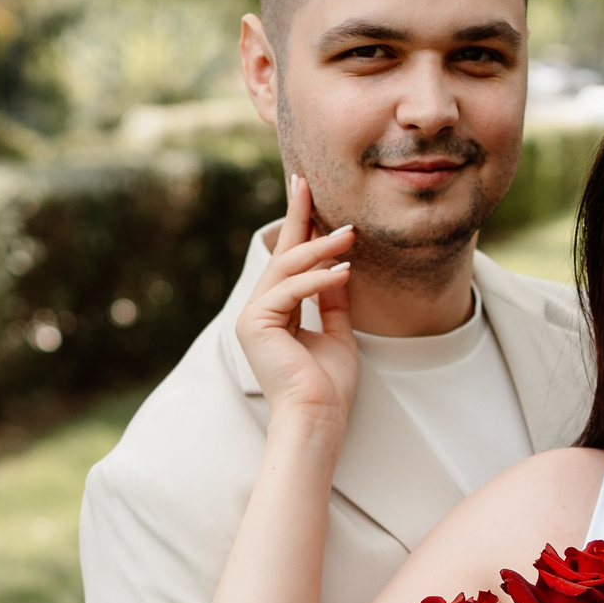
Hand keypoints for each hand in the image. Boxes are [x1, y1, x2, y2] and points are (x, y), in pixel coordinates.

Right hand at [237, 174, 357, 430]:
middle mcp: (259, 310)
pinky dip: (319, 279)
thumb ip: (333, 300)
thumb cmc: (328, 386)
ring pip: (286, 268)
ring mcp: (253, 316)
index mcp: (275, 312)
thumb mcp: (337, 332)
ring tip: (349, 234)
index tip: (307, 191)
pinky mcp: (256, 324)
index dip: (299, 225)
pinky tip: (344, 271)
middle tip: (308, 182)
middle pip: (281, 254)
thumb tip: (340, 266)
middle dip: (297, 216)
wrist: (317, 419)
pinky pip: (290, 290)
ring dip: (320, 248)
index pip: (289, 261)